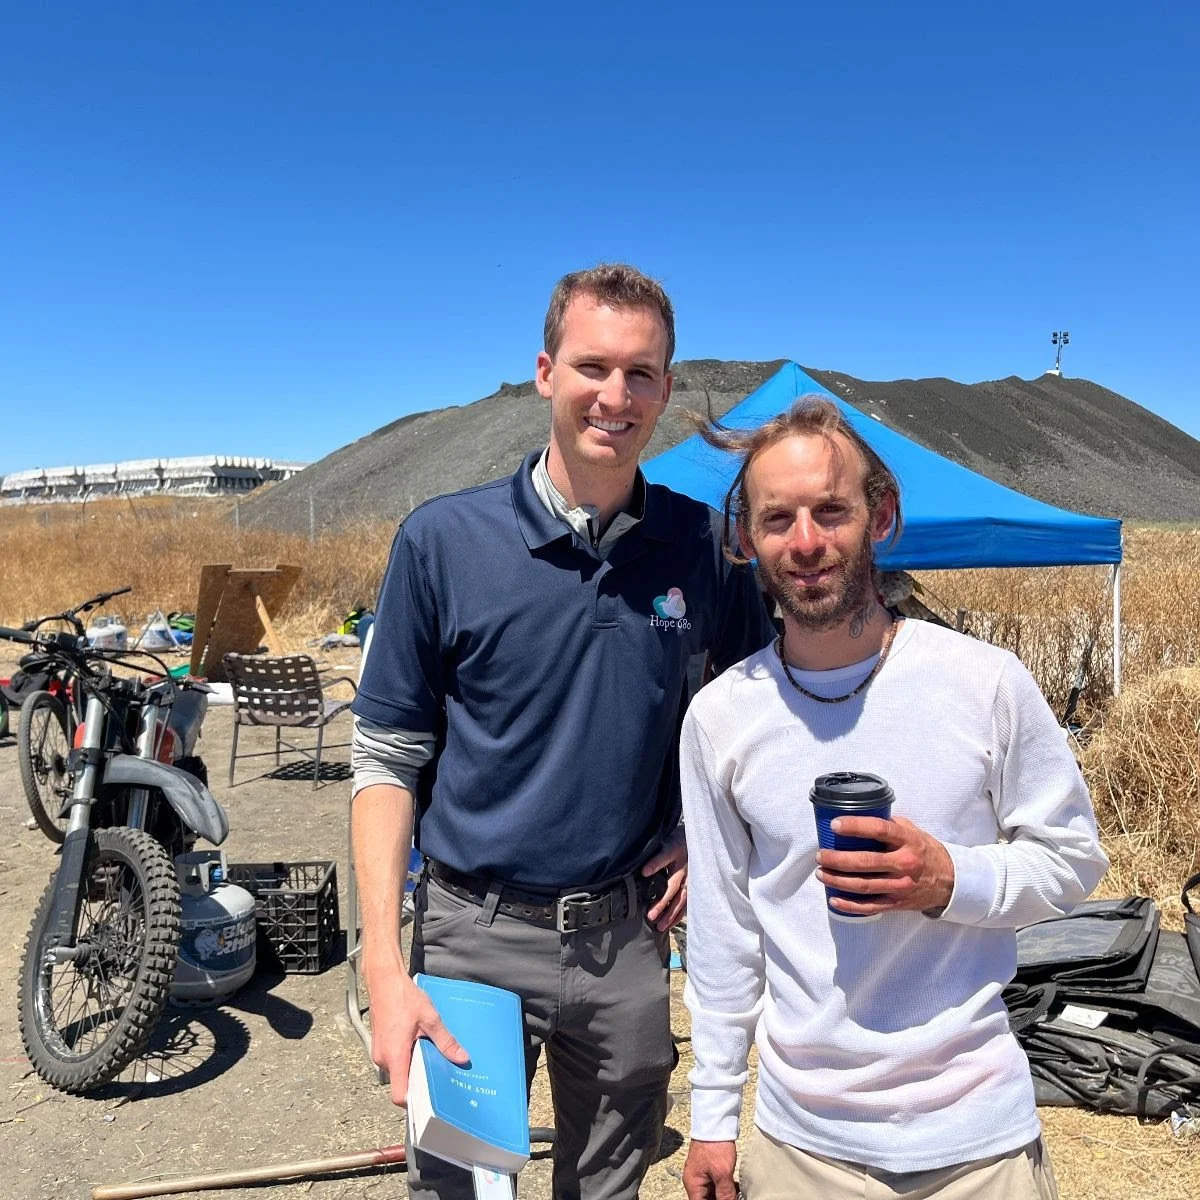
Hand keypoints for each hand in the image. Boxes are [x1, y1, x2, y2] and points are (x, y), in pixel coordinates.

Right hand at [363, 962, 468, 1105]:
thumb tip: (461, 1058)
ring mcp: (379, 1052)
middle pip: (401, 1084)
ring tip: (430, 1058)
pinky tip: (419, 1046)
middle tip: (438, 1077)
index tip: (430, 1100)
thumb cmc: (404, 998)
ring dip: (412, 1068)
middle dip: (418, 1083)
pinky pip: (394, 1060)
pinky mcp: (380, 1045)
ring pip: (398, 1071)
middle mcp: (383, 1059)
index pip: (400, 1095)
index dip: (414, 1103)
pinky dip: (406, 1058)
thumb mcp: (430, 1018)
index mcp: (395, 1056)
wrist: (384, 980)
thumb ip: (445, 1041)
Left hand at [642, 826, 687, 929]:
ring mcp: (691, 877)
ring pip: (682, 898)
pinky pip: (687, 902)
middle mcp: (685, 866)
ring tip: (660, 926)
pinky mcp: (694, 885)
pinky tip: (669, 924)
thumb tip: (640, 863)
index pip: (665, 856)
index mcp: (676, 851)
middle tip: (651, 916)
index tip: (644, 872)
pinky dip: (678, 914)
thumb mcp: (665, 840)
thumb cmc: (676, 841)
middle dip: (662, 902)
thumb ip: (654, 851)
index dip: (655, 864)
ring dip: (671, 913)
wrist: (696, 840)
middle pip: (673, 886)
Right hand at [683, 1139, 738, 1199]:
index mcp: (693, 1184)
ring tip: (736, 1195)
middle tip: (733, 1197)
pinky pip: (716, 1185)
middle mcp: (695, 1181)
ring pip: (712, 1193)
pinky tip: (736, 1189)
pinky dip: (725, 1189)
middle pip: (705, 1199)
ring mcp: (701, 1174)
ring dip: (723, 1196)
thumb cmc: (714, 1144)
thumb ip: (725, 1194)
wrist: (715, 1122)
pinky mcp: (709, 1169)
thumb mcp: (722, 1173)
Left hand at [816, 815, 954, 916]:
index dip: (855, 826)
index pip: (879, 830)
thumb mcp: (912, 831)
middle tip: (820, 855)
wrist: (950, 881)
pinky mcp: (897, 903)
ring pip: (864, 885)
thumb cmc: (925, 851)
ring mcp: (900, 886)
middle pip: (866, 862)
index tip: (835, 825)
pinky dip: (849, 905)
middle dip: (838, 859)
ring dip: (838, 880)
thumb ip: (889, 824)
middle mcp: (905, 863)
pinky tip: (833, 898)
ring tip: (821, 873)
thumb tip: (859, 815)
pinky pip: (870, 906)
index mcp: (908, 841)